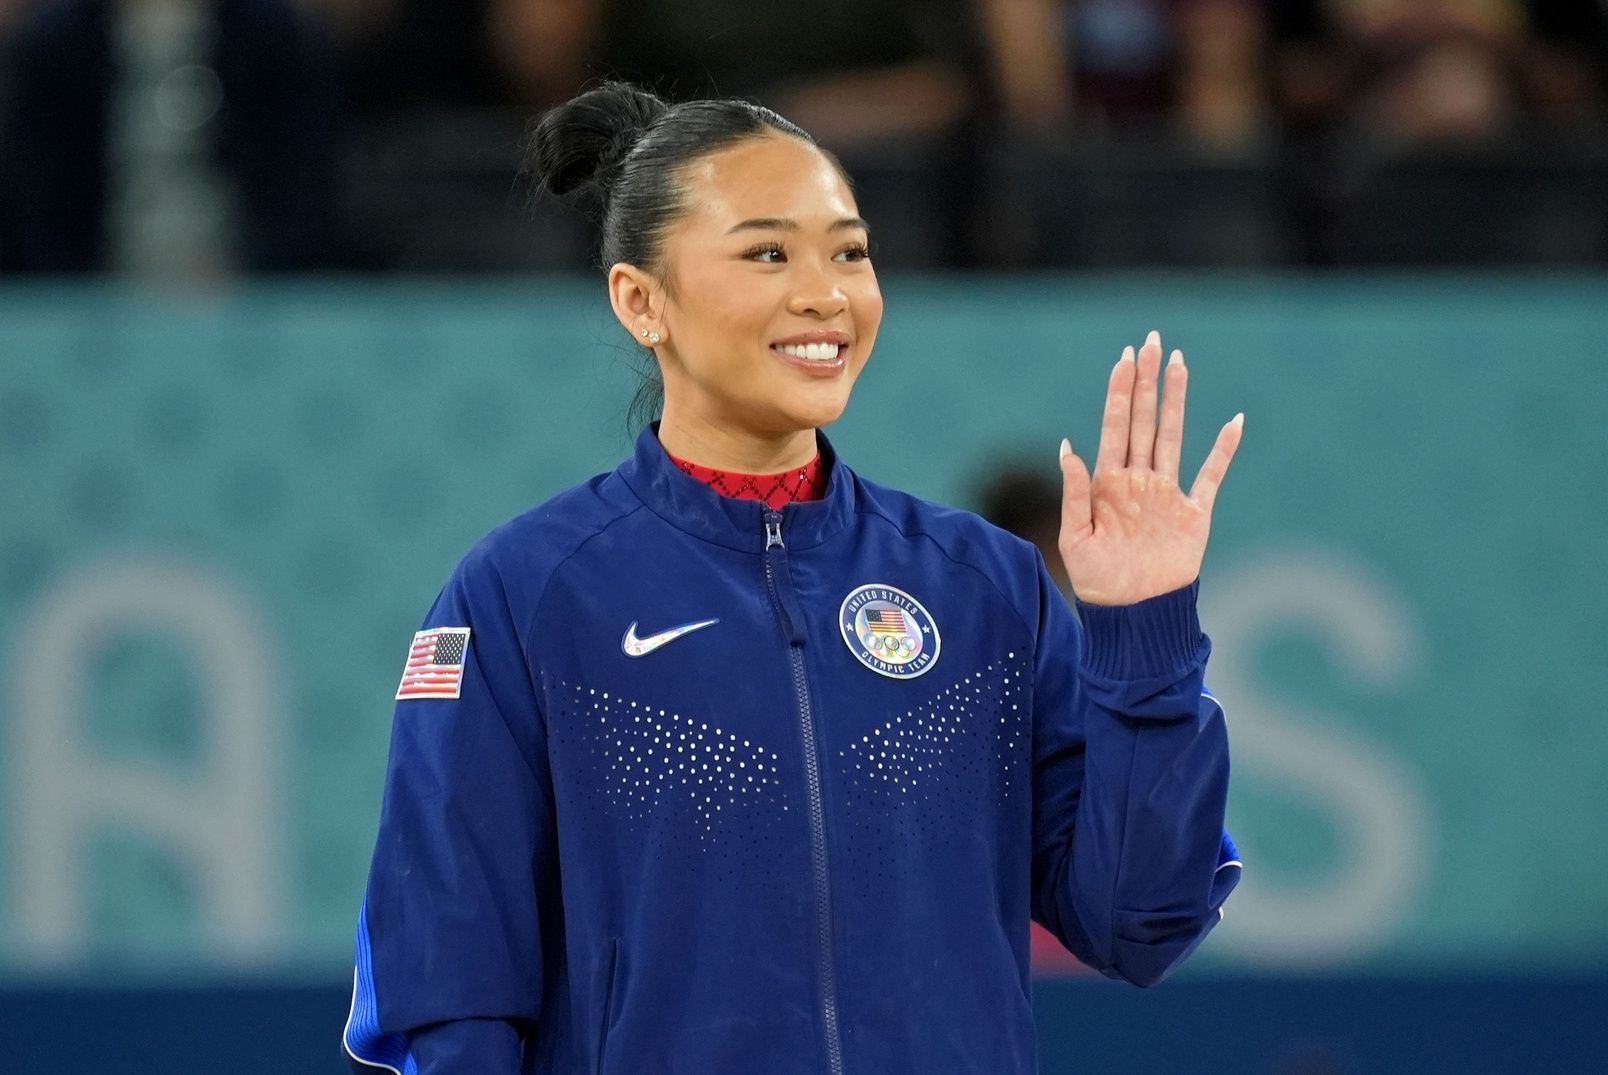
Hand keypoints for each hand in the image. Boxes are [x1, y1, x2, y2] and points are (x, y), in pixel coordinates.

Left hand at [1057, 331, 1242, 605]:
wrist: (1133, 615)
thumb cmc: (1097, 580)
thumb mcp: (1075, 537)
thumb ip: (1076, 490)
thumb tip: (1068, 445)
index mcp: (1108, 483)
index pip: (1115, 425)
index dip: (1119, 391)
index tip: (1124, 357)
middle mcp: (1138, 480)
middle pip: (1144, 420)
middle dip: (1147, 381)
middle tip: (1152, 342)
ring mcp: (1167, 493)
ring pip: (1173, 435)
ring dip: (1176, 400)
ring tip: (1179, 364)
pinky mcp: (1194, 513)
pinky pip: (1212, 475)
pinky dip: (1224, 449)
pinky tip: (1232, 421)